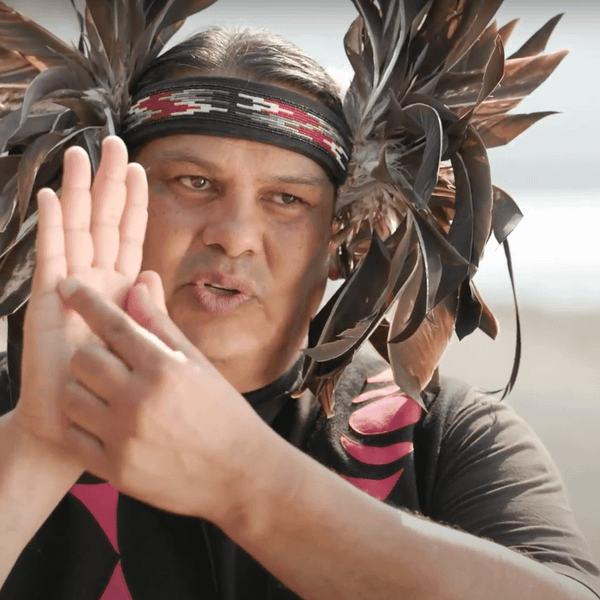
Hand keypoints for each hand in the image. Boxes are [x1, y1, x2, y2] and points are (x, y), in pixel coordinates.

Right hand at [13, 137, 147, 462]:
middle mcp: (93, 282)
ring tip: (80, 153)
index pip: (130, 237)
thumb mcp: (138, 343)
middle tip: (112, 142)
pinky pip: (51, 256)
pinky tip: (54, 197)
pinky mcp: (47, 301)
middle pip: (103, 222)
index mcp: (119, 289)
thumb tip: (152, 273)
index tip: (140, 169)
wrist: (72, 424)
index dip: (135, 203)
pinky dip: (53, 227)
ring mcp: (69, 288)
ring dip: (79, 192)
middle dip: (107, 183)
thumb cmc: (109, 387)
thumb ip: (146, 308)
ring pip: (76, 230)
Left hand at [56, 276, 267, 521]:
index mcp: (164, 369)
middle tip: (108, 363)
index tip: (68, 286)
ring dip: (82, 389)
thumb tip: (138, 282)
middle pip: (82, 359)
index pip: (113, 324)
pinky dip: (82, 425)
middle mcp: (140, 401)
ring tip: (106, 395)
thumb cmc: (221, 411)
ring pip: (70, 397)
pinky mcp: (115, 469)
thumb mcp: (197, 362)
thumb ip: (160, 324)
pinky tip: (105, 423)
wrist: (238, 472)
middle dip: (90, 354)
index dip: (86, 300)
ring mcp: (124, 438)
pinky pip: (74, 436)